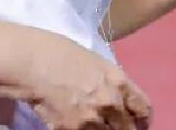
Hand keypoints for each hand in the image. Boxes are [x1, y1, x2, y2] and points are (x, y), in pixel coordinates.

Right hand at [22, 31, 152, 129]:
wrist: (32, 64)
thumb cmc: (61, 53)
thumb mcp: (96, 62)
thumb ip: (111, 83)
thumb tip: (118, 99)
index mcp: (119, 81)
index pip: (143, 109)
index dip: (143, 120)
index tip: (139, 123)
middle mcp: (111, 103)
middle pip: (128, 129)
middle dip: (125, 129)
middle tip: (117, 127)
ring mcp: (92, 120)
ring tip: (94, 125)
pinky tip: (77, 127)